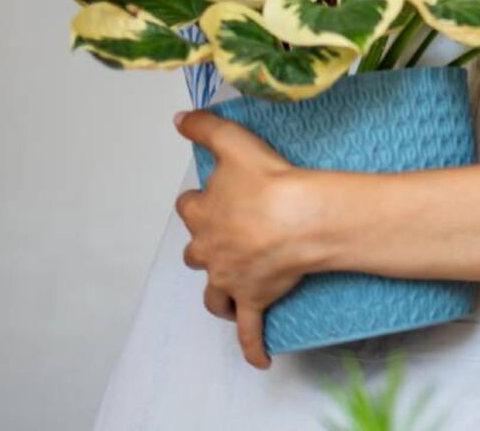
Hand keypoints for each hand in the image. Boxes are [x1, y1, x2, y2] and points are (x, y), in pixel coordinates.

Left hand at [174, 109, 321, 369]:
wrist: (300, 217)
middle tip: (228, 237)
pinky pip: (249, 329)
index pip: (188, 207)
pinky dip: (253, 346)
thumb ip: (205, 127)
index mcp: (203, 214)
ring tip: (228, 292)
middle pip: (196, 252)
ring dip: (218, 292)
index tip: (212, 196)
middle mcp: (209, 249)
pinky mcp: (254, 299)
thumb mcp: (234, 142)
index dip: (199, 202)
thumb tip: (179, 118)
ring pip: (213, 292)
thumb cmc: (271, 181)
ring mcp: (230, 278)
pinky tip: (259, 360)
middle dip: (207, 246)